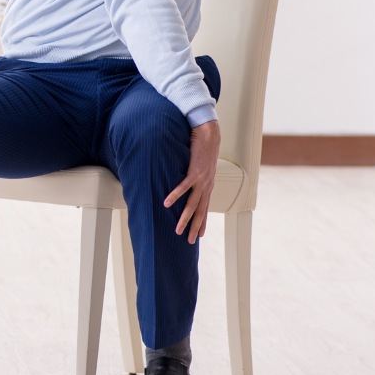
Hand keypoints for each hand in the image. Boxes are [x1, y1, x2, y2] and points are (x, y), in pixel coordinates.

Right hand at [164, 119, 220, 243]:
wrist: (208, 132)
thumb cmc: (202, 145)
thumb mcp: (200, 163)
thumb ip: (194, 172)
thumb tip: (186, 177)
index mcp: (208, 184)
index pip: (205, 208)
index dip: (202, 222)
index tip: (199, 235)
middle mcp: (207, 185)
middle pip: (200, 211)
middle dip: (195, 227)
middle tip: (190, 241)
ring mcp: (202, 180)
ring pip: (193, 204)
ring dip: (185, 218)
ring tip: (178, 229)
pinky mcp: (195, 172)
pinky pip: (183, 187)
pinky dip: (175, 196)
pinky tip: (166, 203)